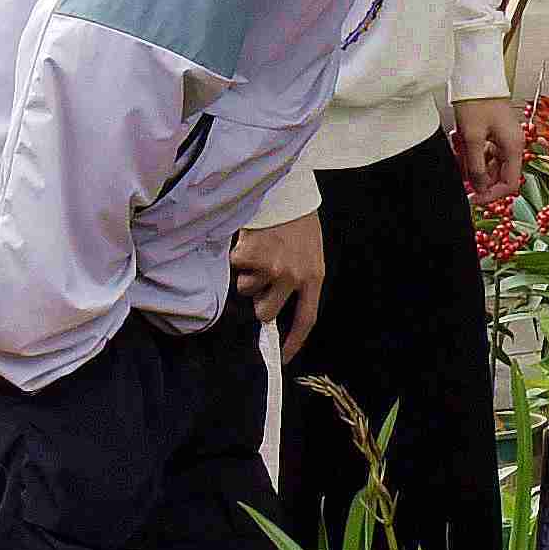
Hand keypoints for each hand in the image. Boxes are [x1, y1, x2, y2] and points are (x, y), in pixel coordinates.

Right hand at [227, 209, 327, 350]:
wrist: (287, 193)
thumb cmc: (298, 224)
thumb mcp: (310, 254)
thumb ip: (298, 280)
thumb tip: (272, 307)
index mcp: (313, 277)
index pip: (306, 319)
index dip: (294, 341)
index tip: (283, 356)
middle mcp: (293, 277)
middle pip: (265, 312)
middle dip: (258, 300)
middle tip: (260, 278)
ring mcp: (270, 268)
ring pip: (245, 289)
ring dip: (247, 274)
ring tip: (259, 251)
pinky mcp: (250, 256)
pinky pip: (235, 268)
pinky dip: (237, 256)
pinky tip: (251, 241)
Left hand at [449, 96, 516, 209]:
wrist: (475, 75)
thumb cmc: (476, 101)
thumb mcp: (472, 138)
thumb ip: (476, 167)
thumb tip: (479, 189)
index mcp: (513, 147)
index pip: (509, 184)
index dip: (491, 195)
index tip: (472, 198)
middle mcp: (513, 144)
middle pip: (499, 175)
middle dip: (478, 178)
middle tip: (460, 175)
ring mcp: (504, 138)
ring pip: (489, 164)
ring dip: (472, 164)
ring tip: (457, 150)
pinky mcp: (495, 132)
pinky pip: (485, 151)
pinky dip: (471, 152)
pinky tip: (459, 141)